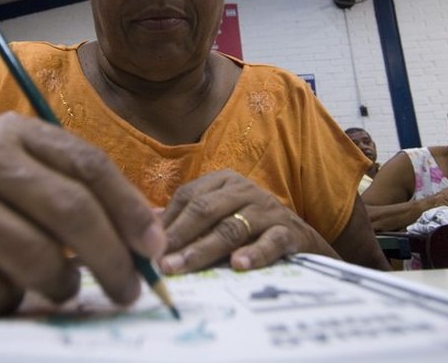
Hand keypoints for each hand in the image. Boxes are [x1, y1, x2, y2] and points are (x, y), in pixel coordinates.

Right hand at [0, 112, 164, 314]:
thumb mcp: (40, 179)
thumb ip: (90, 198)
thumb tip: (153, 241)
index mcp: (18, 131)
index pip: (89, 165)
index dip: (130, 209)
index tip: (154, 248)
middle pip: (69, 209)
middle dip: (111, 257)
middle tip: (129, 290)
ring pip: (37, 257)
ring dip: (63, 284)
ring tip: (62, 283)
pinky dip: (13, 300)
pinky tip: (3, 283)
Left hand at [158, 170, 335, 274]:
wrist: (302, 240)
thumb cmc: (251, 228)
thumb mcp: (220, 216)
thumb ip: (188, 219)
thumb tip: (148, 226)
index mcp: (223, 182)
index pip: (188, 197)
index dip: (166, 222)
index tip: (146, 246)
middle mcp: (244, 190)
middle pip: (205, 210)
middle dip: (179, 236)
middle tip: (159, 261)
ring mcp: (267, 209)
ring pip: (232, 227)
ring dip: (204, 249)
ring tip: (183, 266)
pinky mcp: (289, 231)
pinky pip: (270, 242)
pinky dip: (254, 253)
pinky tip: (237, 266)